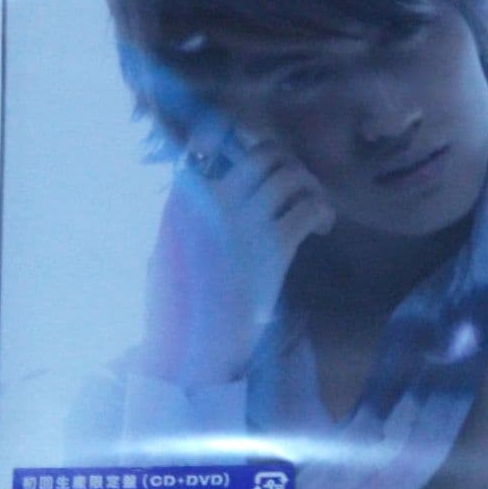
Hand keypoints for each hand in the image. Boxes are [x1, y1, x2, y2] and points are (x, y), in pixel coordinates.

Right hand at [139, 131, 335, 387]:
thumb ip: (185, 217)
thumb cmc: (176, 307)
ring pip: (292, 174)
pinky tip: (320, 228)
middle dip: (287, 164)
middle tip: (296, 188)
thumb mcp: (166, 251)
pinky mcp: (276, 246)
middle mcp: (214, 199)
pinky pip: (309, 207)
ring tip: (313, 211)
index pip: (211, 141)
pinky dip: (321, 212)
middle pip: (264, 153)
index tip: (260, 161)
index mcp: (184, 199)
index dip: (241, 142)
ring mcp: (246, 220)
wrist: (191, 347)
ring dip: (309, 186)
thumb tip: (203, 190)